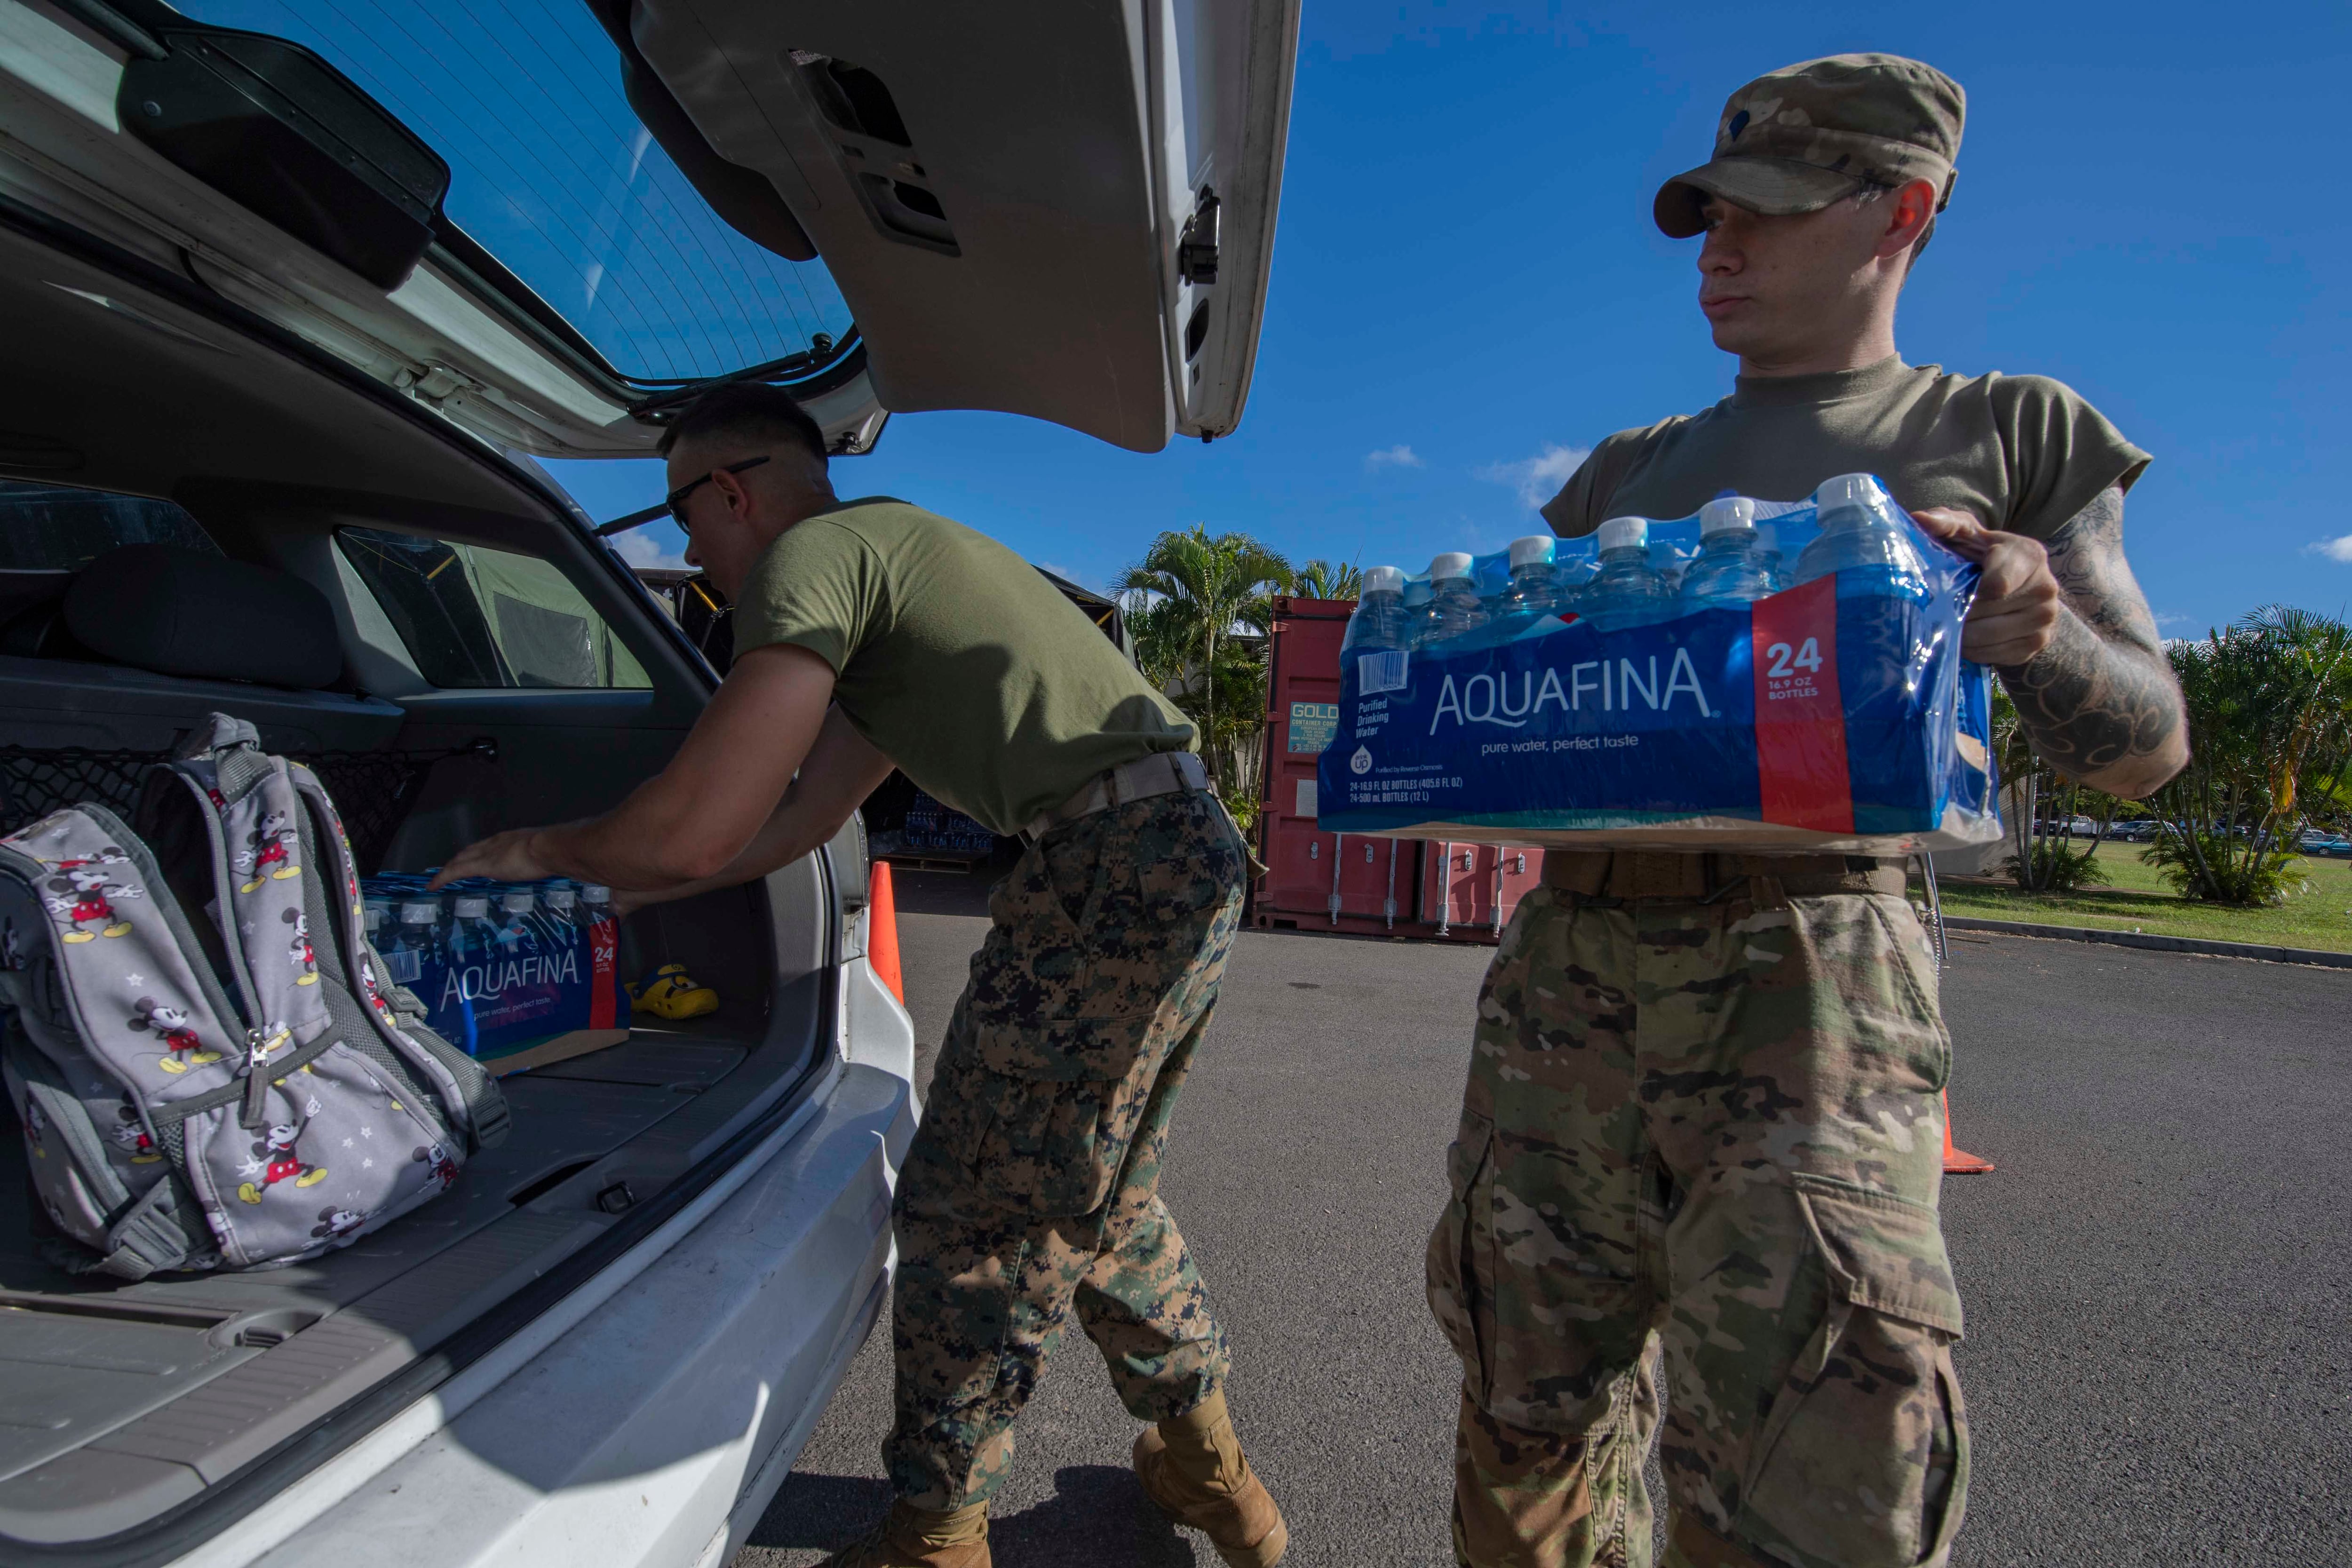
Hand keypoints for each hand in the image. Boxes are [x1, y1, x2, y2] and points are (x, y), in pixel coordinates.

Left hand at [429, 828, 556, 890]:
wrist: (550, 847)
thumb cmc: (554, 850)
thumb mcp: (546, 853)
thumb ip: (543, 858)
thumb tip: (552, 865)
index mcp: (511, 839)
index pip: (488, 846)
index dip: (478, 852)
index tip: (473, 859)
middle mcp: (495, 843)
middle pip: (470, 850)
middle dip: (459, 859)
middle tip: (451, 869)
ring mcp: (487, 853)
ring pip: (460, 859)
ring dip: (449, 868)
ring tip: (440, 878)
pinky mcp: (481, 866)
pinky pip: (455, 872)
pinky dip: (442, 877)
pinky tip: (433, 886)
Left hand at [1910, 506, 2064, 665]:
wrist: (2007, 584)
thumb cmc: (1977, 554)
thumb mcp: (1962, 532)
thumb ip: (1943, 523)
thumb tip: (1920, 519)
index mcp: (2030, 555)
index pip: (1997, 585)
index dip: (1967, 592)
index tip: (1952, 588)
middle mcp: (2046, 586)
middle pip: (1990, 612)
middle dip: (1959, 613)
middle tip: (1941, 610)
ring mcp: (2046, 617)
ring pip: (1991, 637)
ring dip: (1963, 635)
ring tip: (1951, 624)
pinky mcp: (2038, 643)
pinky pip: (1997, 655)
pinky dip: (1975, 651)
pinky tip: (1967, 638)